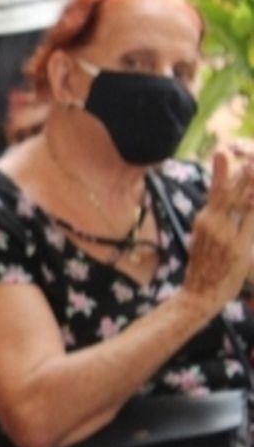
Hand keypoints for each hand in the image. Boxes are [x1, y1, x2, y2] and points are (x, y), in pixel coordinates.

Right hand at [181, 149, 253, 310]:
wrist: (198, 295)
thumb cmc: (204, 270)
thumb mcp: (205, 241)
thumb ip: (216, 222)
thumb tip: (221, 209)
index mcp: (205, 218)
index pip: (219, 188)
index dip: (225, 170)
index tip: (229, 151)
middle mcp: (211, 221)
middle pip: (230, 188)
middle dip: (243, 170)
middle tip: (246, 150)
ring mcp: (224, 233)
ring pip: (242, 201)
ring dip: (249, 182)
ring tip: (251, 163)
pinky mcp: (238, 246)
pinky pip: (251, 220)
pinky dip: (253, 205)